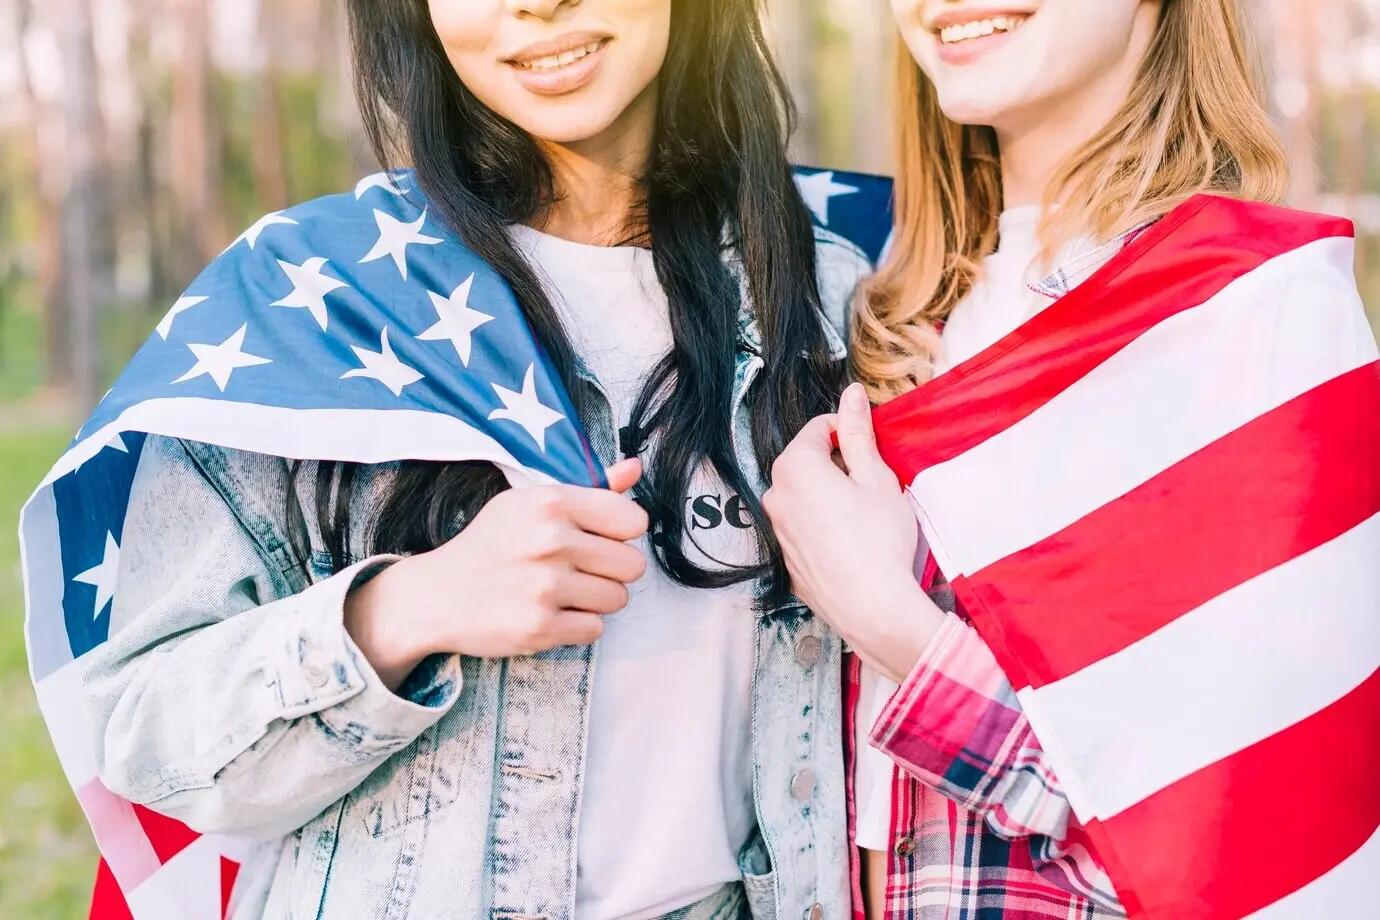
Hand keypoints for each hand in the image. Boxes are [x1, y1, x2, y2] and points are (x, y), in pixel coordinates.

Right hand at [346, 459, 648, 689]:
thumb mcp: (530, 503)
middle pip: (632, 565)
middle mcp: (550, 541)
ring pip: (617, 599)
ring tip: (562, 591)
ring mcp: (545, 587)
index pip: (633, 520)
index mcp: (551, 502)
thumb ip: (590, 489)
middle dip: (612, 571)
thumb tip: (635, 467)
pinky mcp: (540, 627)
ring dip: (596, 600)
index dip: (621, 533)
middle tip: (579, 570)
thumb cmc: (489, 546)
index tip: (599, 538)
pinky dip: (577, 626)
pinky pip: (595, 629)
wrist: (436, 595)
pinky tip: (550, 612)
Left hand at [762, 384, 944, 682]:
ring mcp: (777, 530)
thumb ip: (859, 432)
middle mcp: (775, 496)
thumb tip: (852, 394)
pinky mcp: (786, 559)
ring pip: (804, 495)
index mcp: (795, 467)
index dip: (849, 431)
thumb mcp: (877, 478)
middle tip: (872, 484)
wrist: (871, 607)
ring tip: (864, 515)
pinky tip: (851, 542)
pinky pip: (803, 527)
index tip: (870, 448)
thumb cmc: (879, 540)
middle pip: (807, 461)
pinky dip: (822, 525)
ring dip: (829, 495)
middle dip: (838, 464)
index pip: (818, 428)